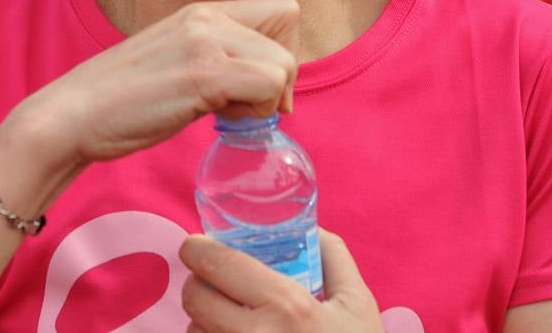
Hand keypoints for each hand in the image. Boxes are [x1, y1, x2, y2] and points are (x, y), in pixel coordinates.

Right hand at [10, 0, 299, 169]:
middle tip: (242, 109)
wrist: (72, 115)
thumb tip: (265, 84)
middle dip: (278, 82)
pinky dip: (257, 112)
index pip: (282, 12)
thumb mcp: (176, 60)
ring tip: (224, 116)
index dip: (280, 53)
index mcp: (201, 11)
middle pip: (288, 39)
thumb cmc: (120, 101)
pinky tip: (219, 122)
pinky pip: (269, 86)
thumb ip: (215, 57)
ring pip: (284, 65)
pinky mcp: (203, 73)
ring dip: (265, 101)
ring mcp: (204, 41)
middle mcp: (206, 16)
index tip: (255, 89)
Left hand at [180, 229, 384, 332]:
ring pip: (194, 329)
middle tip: (216, 280)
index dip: (198, 249)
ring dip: (205, 317)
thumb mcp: (357, 303)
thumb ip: (333, 256)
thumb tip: (308, 228)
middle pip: (194, 297)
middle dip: (200, 282)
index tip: (198, 246)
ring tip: (233, 316)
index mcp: (287, 306)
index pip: (217, 264)